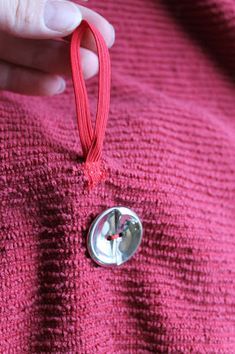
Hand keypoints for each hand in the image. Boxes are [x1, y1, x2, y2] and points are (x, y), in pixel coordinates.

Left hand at [0, 0, 114, 95]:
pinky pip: (5, 74)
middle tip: (100, 53)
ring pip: (24, 52)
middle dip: (72, 40)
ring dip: (58, 63)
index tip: (101, 28)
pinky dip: (29, 81)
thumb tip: (72, 17)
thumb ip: (23, 9)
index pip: (44, 0)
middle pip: (39, 27)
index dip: (75, 12)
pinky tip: (55, 87)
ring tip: (88, 70)